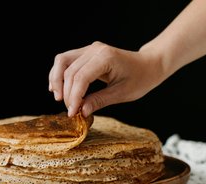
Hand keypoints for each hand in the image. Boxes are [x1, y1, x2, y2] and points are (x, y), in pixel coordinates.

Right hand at [48, 41, 164, 116]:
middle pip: (69, 71)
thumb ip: (99, 101)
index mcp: (106, 57)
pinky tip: (57, 87)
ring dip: (56, 80)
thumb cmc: (140, 79)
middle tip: (70, 110)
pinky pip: (66, 60)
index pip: (81, 77)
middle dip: (66, 93)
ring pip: (62, 61)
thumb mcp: (122, 94)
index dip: (74, 97)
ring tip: (58, 98)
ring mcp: (89, 49)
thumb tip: (81, 111)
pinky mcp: (86, 52)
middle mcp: (94, 49)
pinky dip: (59, 73)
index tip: (72, 113)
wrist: (148, 64)